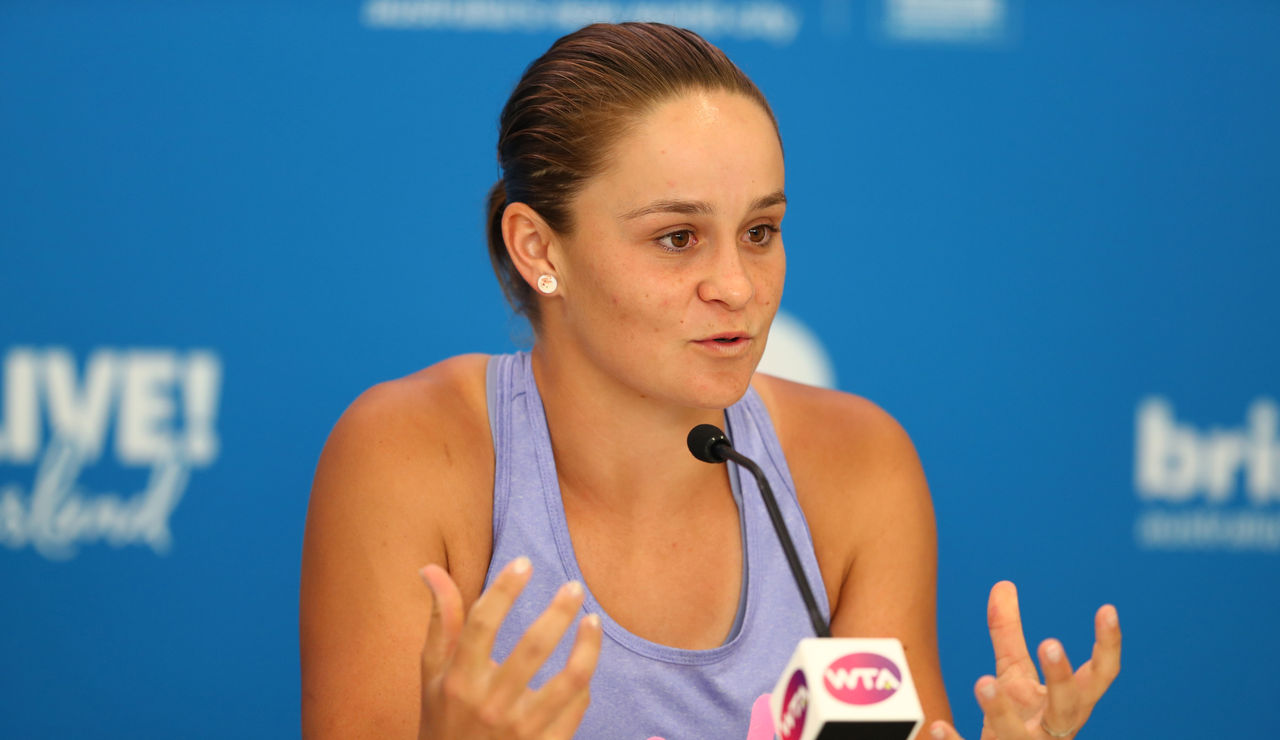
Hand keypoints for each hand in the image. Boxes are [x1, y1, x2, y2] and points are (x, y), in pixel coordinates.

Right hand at [416, 557, 602, 739]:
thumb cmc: (444, 720)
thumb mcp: (434, 674)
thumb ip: (441, 621)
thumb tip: (431, 569)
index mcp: (459, 681)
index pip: (482, 623)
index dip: (505, 588)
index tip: (524, 563)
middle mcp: (490, 704)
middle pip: (534, 647)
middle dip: (560, 611)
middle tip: (575, 587)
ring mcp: (521, 730)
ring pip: (570, 680)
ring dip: (588, 646)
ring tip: (593, 621)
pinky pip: (576, 708)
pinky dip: (583, 685)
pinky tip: (582, 666)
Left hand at [929, 581, 1120, 739]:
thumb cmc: (1020, 720)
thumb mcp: (1016, 676)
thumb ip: (1009, 635)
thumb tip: (1003, 584)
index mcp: (1066, 706)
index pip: (1098, 679)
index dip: (1107, 646)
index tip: (1108, 608)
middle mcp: (1051, 731)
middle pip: (1065, 708)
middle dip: (1061, 678)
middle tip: (1051, 643)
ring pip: (1016, 734)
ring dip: (1000, 710)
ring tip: (982, 682)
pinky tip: (936, 724)